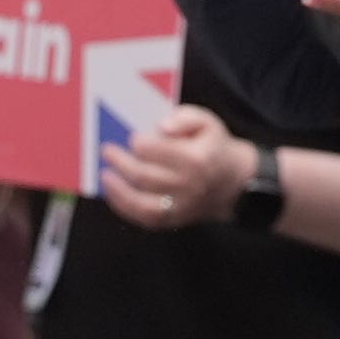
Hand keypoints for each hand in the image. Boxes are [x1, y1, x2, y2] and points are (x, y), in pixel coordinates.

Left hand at [100, 104, 254, 232]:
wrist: (234, 182)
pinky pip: (143, 218)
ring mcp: (181, 207)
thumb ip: (186, 117)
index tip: (130, 137)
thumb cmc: (213, 147)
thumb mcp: (208, 123)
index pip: (157, 151)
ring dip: (117, 189)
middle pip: (144, 176)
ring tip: (105, 174)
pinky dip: (123, 207)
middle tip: (107, 150)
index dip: (138, 143)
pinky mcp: (174, 220)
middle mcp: (188, 186)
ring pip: (140, 203)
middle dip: (120, 162)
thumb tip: (162, 126)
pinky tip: (113, 192)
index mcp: (197, 159)